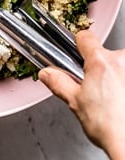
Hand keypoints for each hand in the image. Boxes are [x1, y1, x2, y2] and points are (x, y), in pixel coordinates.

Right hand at [39, 30, 124, 158]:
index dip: (78, 46)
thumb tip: (47, 73)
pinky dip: (124, 83)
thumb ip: (59, 83)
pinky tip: (121, 99)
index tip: (77, 53)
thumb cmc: (110, 126)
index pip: (85, 38)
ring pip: (120, 65)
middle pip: (105, 54)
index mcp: (100, 62)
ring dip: (116, 75)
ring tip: (112, 97)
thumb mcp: (75, 103)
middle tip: (94, 87)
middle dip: (99, 68)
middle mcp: (122, 61)